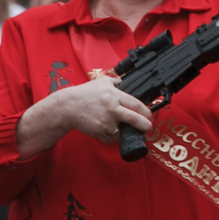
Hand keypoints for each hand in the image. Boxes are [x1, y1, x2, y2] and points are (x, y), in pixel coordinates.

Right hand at [17, 73, 154, 155]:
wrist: (68, 106)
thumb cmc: (84, 94)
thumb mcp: (101, 82)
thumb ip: (115, 81)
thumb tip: (125, 81)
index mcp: (114, 95)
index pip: (137, 104)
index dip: (146, 112)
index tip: (150, 116)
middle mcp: (112, 108)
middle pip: (135, 119)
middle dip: (145, 125)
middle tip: (148, 128)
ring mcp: (106, 121)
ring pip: (123, 131)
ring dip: (124, 131)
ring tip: (120, 127)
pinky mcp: (99, 131)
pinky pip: (111, 138)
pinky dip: (111, 136)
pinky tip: (107, 129)